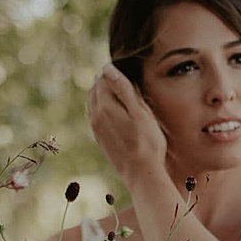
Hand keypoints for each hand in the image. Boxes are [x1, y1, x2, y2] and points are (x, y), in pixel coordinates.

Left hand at [87, 64, 169, 181]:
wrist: (141, 173)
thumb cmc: (147, 141)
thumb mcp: (140, 111)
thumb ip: (123, 88)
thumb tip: (108, 68)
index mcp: (105, 106)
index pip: (103, 79)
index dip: (114, 73)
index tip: (126, 73)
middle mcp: (95, 115)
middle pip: (95, 90)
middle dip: (106, 82)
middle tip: (122, 81)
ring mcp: (96, 128)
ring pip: (94, 103)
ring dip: (103, 95)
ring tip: (119, 94)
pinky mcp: (100, 138)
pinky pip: (96, 116)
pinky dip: (103, 108)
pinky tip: (115, 112)